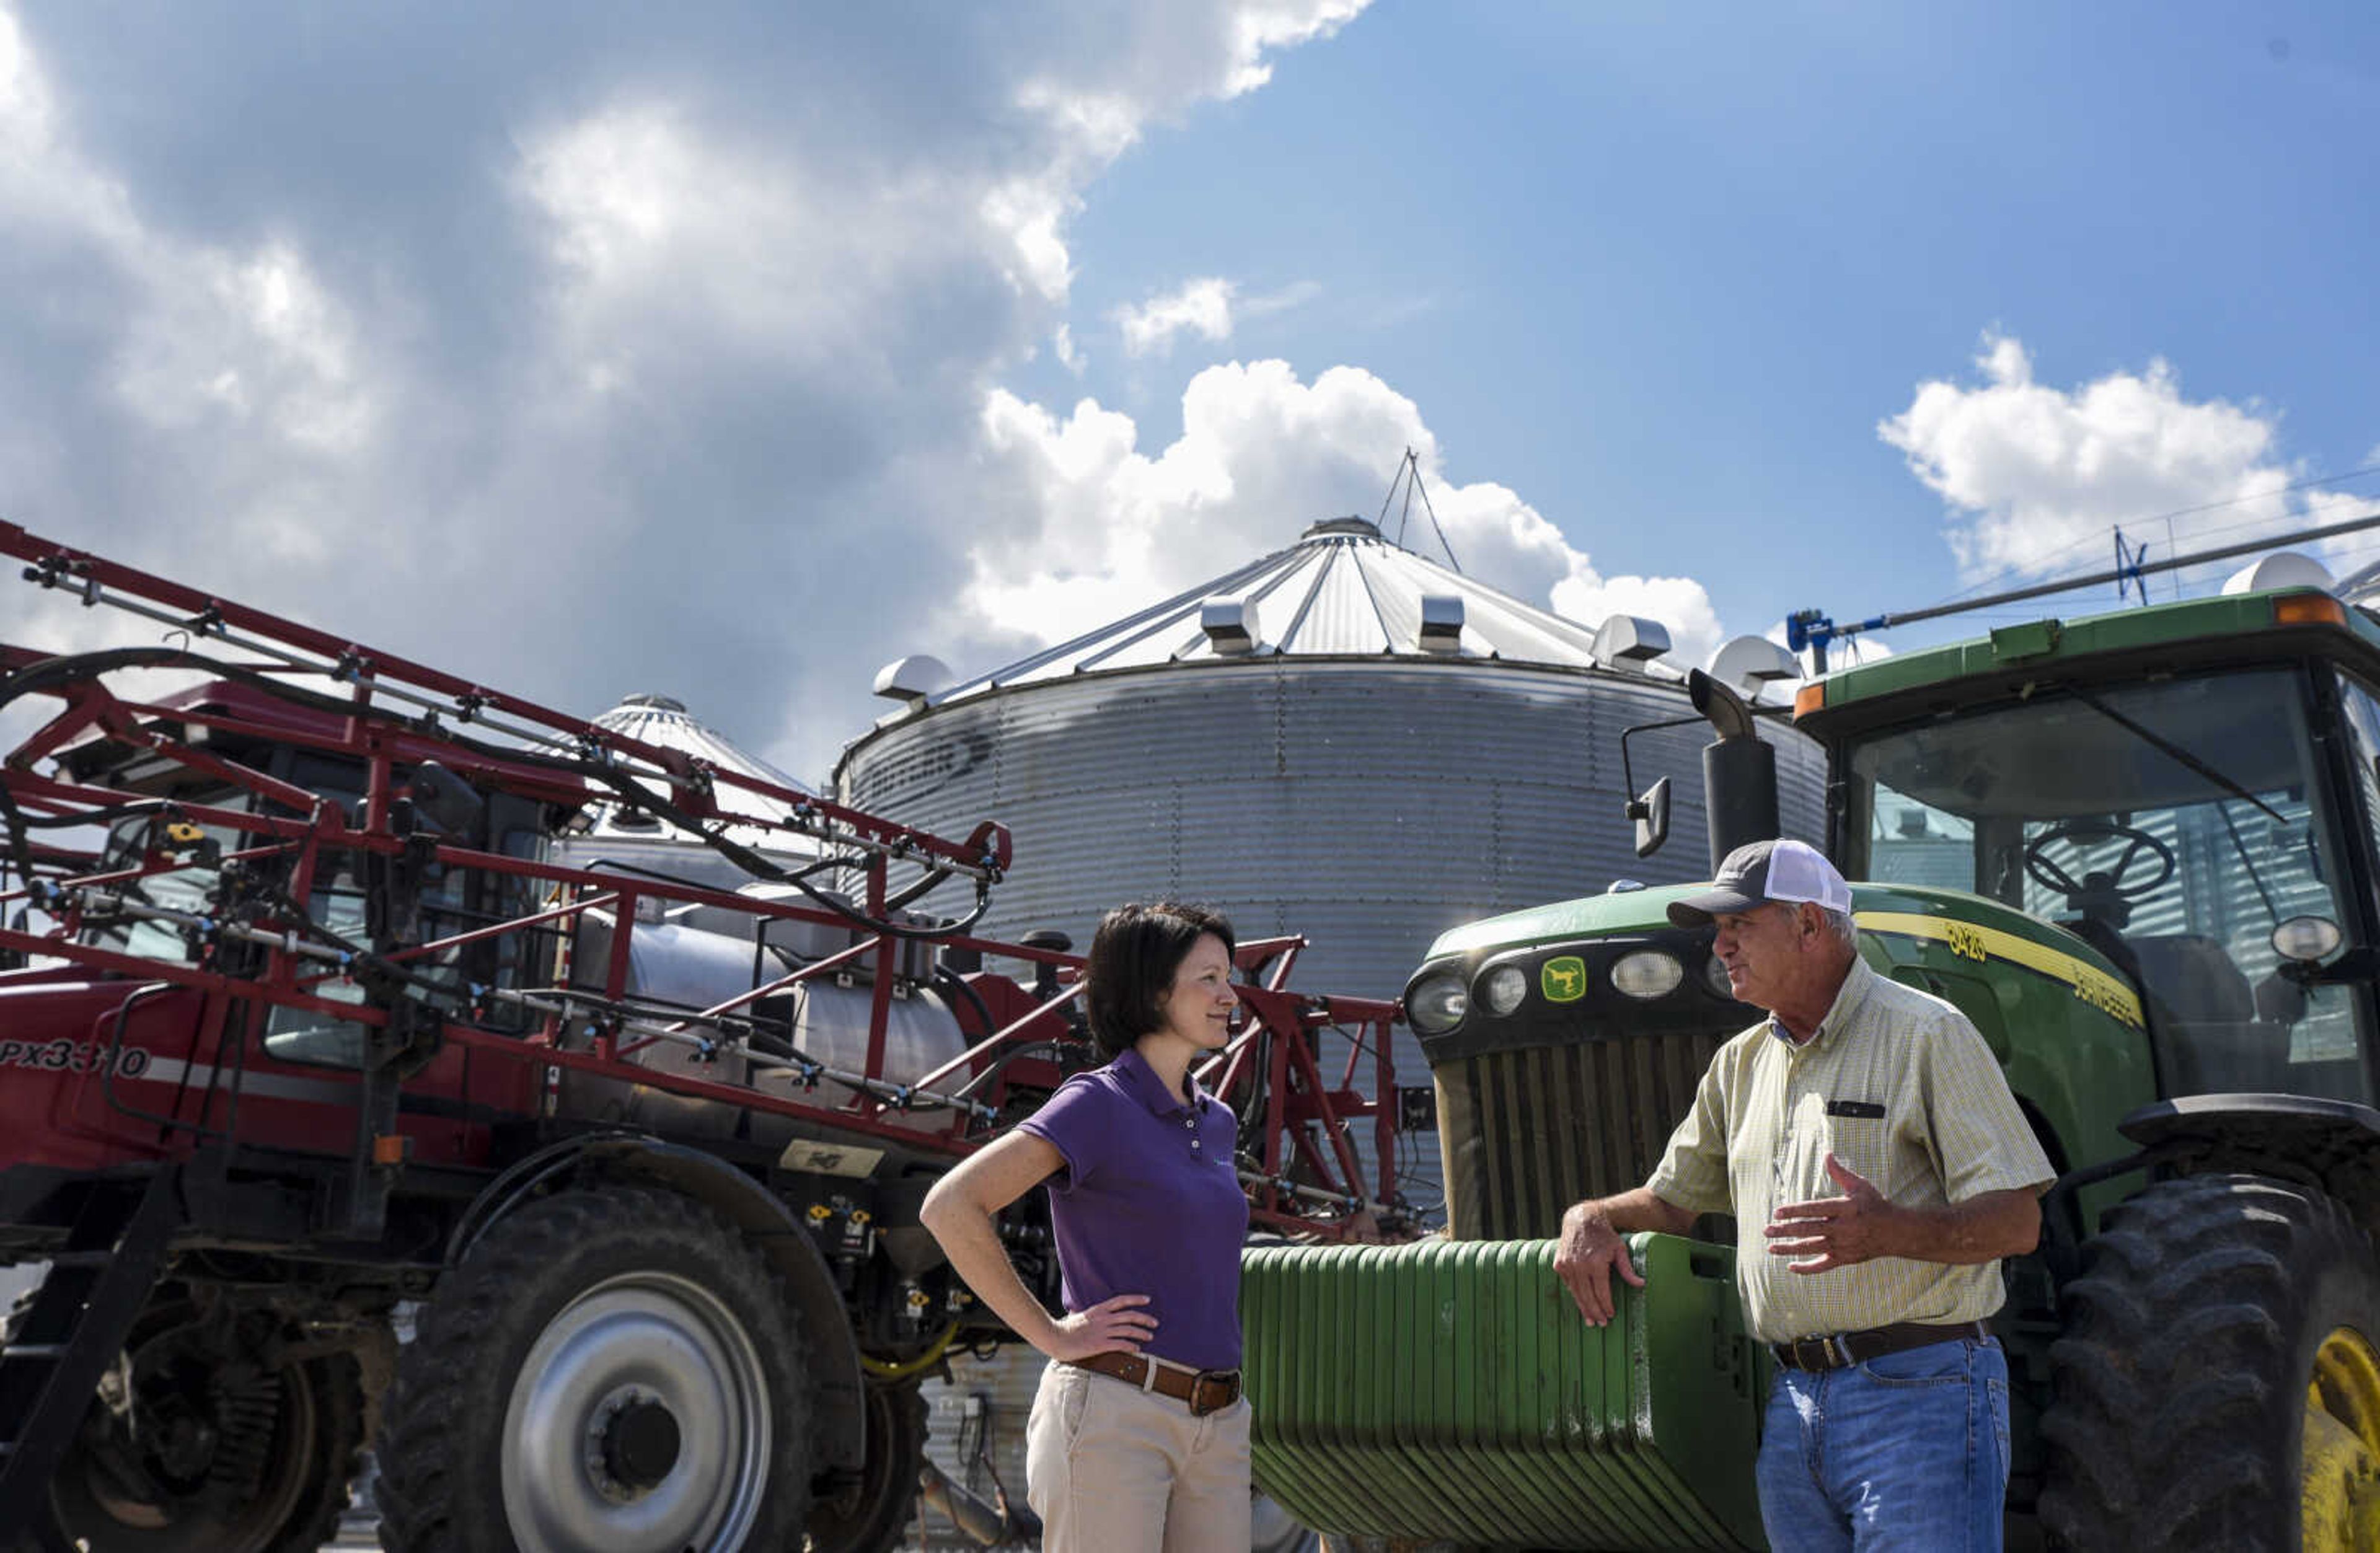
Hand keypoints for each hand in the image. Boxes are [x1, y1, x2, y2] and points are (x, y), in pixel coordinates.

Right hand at [1042, 1292, 1155, 1361]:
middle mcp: (1102, 1319)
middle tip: (1155, 1323)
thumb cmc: (1063, 1329)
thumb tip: (1079, 1312)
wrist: (1055, 1338)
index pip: (1120, 1301)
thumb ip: (1083, 1315)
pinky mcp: (1100, 1344)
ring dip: (1141, 1333)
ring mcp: (1102, 1331)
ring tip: (1150, 1336)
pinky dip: (1131, 1346)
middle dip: (1144, 1318)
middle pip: (1129, 1315)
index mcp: (1097, 1310)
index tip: (1147, 1299)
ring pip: (1128, 1330)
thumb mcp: (1076, 1317)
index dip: (1135, 1299)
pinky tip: (1137, 1349)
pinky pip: (1120, 1344)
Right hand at [1553, 1202, 1642, 1326]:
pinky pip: (1568, 1284)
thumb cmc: (1604, 1235)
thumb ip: (1628, 1269)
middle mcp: (1579, 1265)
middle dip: (1595, 1312)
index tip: (1611, 1315)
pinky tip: (1581, 1302)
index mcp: (1596, 1263)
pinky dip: (1575, 1294)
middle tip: (1601, 1323)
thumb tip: (1641, 1284)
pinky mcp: (1559, 1263)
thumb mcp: (1620, 1249)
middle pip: (1587, 1296)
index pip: (1601, 1292)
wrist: (1582, 1219)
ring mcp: (1567, 1265)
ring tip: (1590, 1320)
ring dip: (1583, 1307)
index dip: (1607, 1306)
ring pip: (1576, 1293)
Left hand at [1765, 1153, 1902, 1273]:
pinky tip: (1791, 1267)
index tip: (1777, 1212)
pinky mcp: (1845, 1258)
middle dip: (1785, 1231)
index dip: (1794, 1211)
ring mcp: (1842, 1245)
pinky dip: (1807, 1269)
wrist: (1896, 1232)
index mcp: (1844, 1209)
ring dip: (1789, 1249)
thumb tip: (1827, 1154)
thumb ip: (1840, 1172)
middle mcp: (1841, 1228)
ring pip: (1811, 1248)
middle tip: (1766, 1230)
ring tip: (1771, 1248)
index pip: (1813, 1209)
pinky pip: (1823, 1266)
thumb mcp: (1860, 1185)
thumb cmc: (1875, 1205)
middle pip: (1808, 1230)